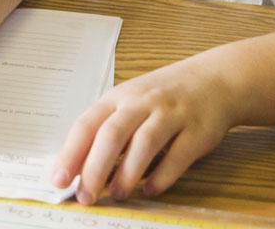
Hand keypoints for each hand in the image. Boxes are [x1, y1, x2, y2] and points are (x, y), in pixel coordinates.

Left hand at [51, 59, 236, 204]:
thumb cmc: (164, 96)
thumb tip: (78, 168)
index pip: (87, 124)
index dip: (71, 153)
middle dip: (95, 168)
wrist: (215, 79)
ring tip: (117, 195)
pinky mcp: (198, 131)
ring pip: (144, 143)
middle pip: (112, 134)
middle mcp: (143, 102)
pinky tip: (151, 190)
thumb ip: (108, 129)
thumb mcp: (131, 102)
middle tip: (86, 196)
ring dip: (127, 173)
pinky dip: (162, 175)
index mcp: (119, 96)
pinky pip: (178, 156)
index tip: (59, 179)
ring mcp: (171, 115)